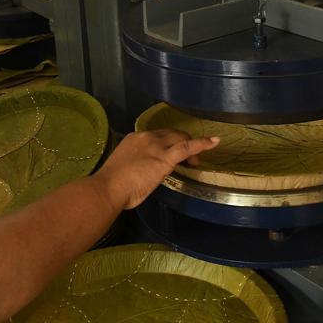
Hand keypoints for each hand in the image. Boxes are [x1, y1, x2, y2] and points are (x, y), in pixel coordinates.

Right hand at [96, 130, 219, 209]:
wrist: (108, 188)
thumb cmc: (111, 186)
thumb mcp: (124, 168)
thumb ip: (136, 165)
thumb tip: (143, 173)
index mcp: (135, 138)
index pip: (157, 136)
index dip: (168, 143)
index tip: (173, 153)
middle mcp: (146, 137)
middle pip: (171, 134)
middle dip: (182, 142)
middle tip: (189, 160)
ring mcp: (156, 146)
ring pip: (181, 138)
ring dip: (192, 147)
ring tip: (196, 161)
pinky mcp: (165, 157)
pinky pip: (188, 146)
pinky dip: (203, 143)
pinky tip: (214, 142)